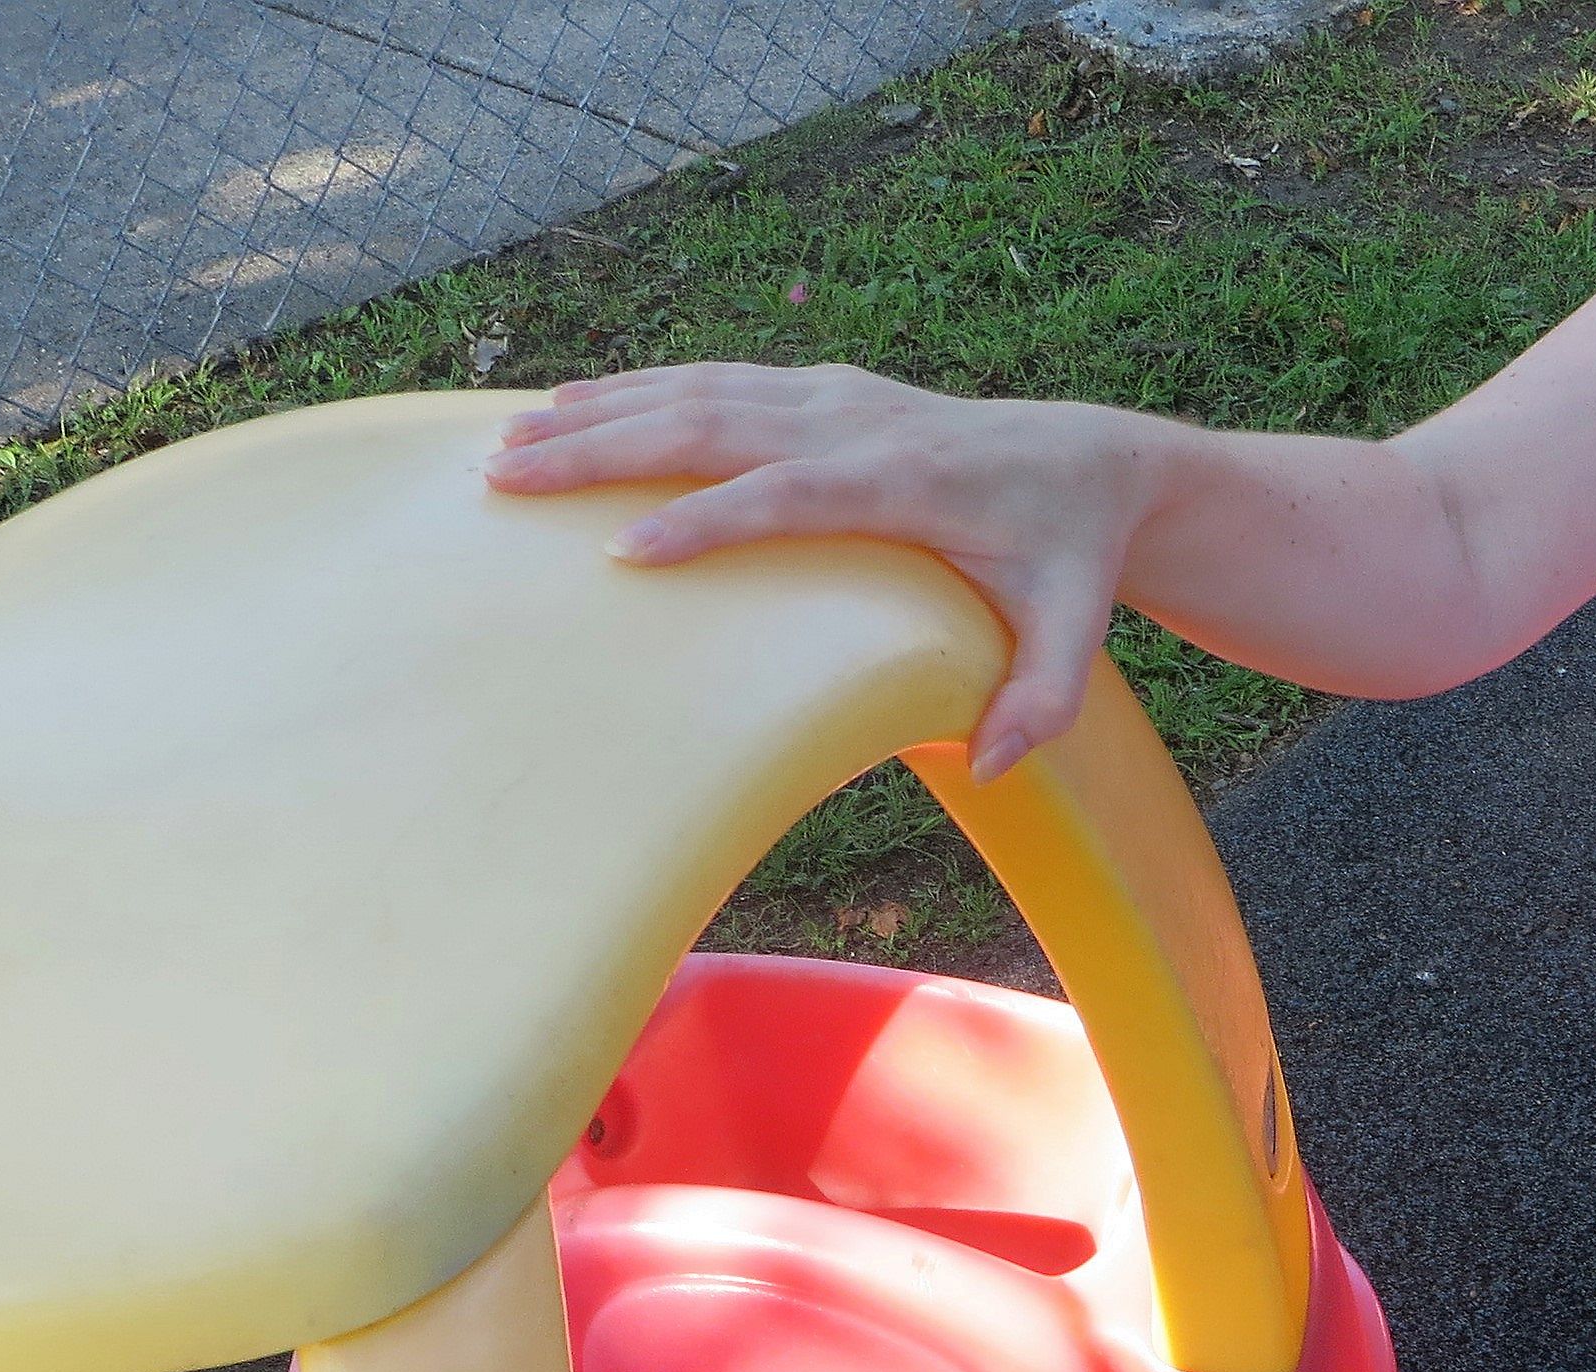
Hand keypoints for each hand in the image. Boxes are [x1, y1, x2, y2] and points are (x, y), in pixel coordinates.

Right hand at [484, 365, 1150, 779]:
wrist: (1090, 459)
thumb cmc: (1069, 558)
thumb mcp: (1076, 635)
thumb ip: (1043, 702)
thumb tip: (991, 766)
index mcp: (906, 481)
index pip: (789, 495)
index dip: (707, 522)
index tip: (624, 553)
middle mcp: (859, 422)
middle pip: (713, 424)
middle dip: (604, 451)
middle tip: (508, 481)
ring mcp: (834, 396)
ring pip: (698, 391)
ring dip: (596, 415)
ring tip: (504, 448)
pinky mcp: (819, 389)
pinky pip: (713, 382)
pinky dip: (633, 390)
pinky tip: (562, 409)